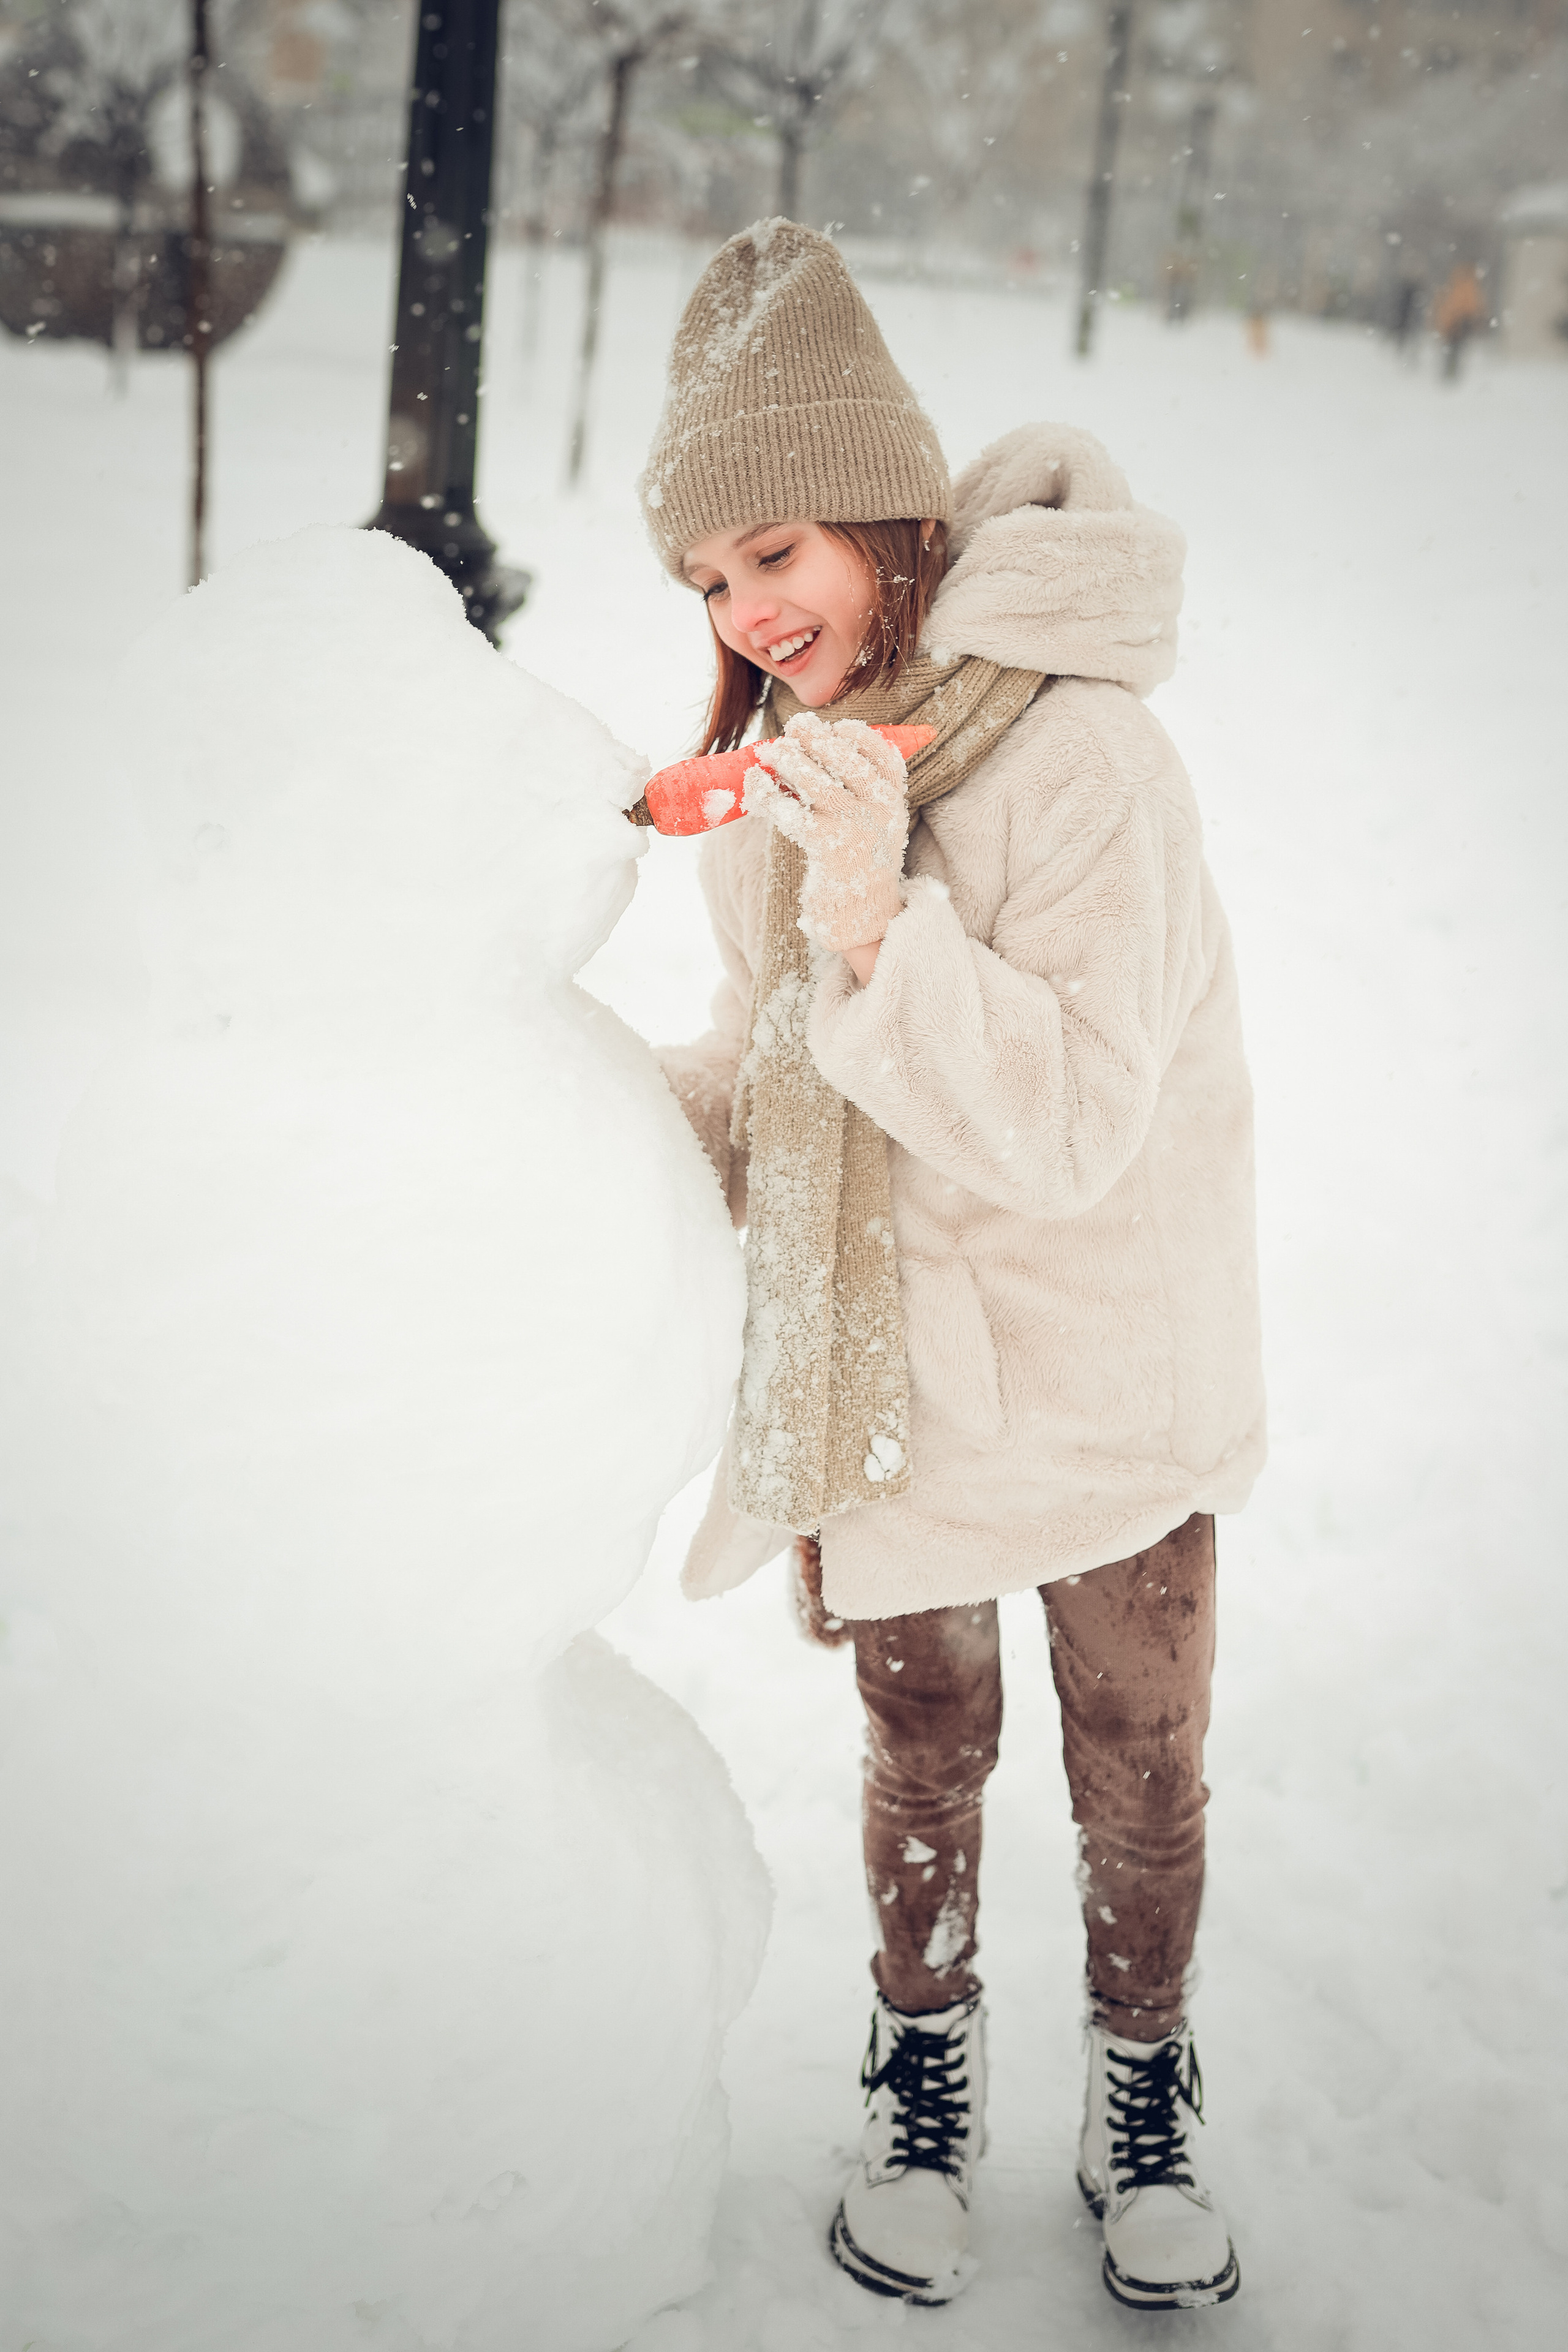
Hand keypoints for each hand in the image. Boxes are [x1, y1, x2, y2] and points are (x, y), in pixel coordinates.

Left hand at [745, 711, 910, 953]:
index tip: (836, 726)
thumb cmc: (860, 860)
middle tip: (794, 727)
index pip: (883, 755)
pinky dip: (768, 794)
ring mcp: (855, 829)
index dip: (858, 735)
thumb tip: (816, 746)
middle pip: (846, 761)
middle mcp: (881, 811)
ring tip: (770, 750)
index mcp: (895, 800)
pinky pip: (791, 812)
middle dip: (816, 739)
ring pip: (817, 782)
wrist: (863, 915)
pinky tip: (756, 782)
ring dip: (789, 760)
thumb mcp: (876, 821)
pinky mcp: (827, 848)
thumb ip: (862, 789)